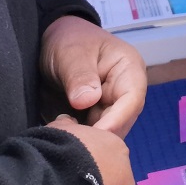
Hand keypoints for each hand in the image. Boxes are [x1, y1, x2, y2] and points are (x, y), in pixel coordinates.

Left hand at [41, 15, 148, 135]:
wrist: (53, 42)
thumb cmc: (68, 40)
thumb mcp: (71, 53)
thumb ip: (79, 76)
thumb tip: (87, 102)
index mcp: (128, 70)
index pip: (132, 100)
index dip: (117, 120)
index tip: (97, 136)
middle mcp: (123, 92)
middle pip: (121, 122)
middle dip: (100, 136)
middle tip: (75, 144)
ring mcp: (108, 107)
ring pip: (106, 134)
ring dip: (88, 140)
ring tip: (66, 141)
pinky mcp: (93, 118)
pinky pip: (91, 135)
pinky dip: (79, 140)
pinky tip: (63, 139)